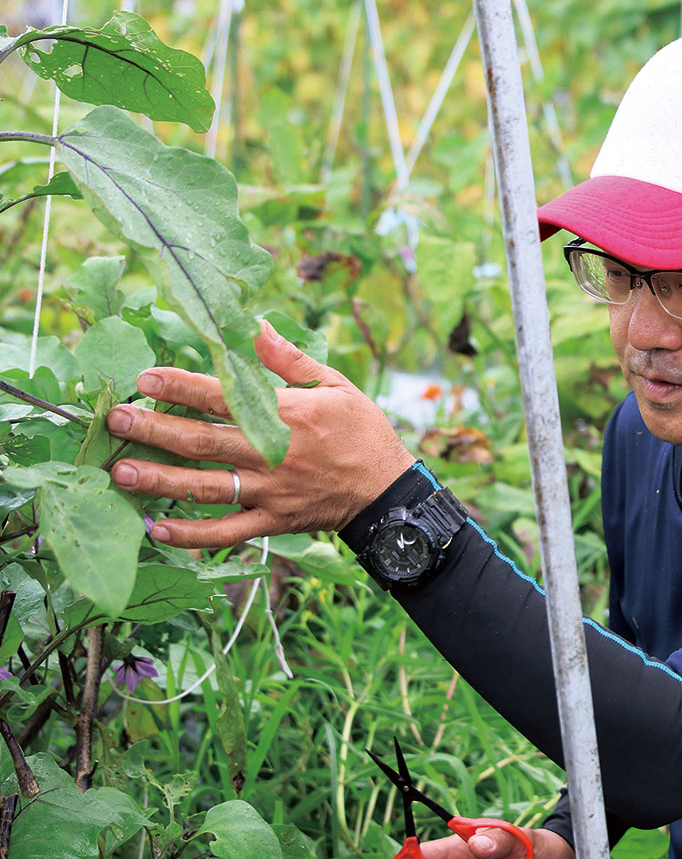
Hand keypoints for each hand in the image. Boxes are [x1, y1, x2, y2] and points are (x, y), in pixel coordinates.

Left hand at [107, 319, 415, 547]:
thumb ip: (288, 359)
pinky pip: (226, 533)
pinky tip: (158, 529)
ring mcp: (271, 492)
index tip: (145, 378)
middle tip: (116, 421)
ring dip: (160, 481)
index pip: (223, 397)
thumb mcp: (335, 385)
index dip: (181, 387)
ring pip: (206, 487)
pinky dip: (192, 534)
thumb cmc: (362, 433)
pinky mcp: (273, 521)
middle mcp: (272, 454)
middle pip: (203, 442)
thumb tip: (253, 324)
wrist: (389, 492)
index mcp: (288, 415)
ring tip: (120, 473)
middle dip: (154, 430)